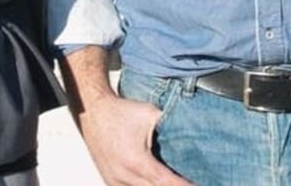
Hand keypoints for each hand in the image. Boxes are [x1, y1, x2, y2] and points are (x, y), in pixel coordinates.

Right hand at [76, 93, 192, 185]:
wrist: (92, 111)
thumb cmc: (122, 111)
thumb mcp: (150, 114)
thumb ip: (170, 126)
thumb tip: (193, 133)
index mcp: (137, 161)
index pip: (167, 183)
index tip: (198, 184)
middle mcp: (124, 176)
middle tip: (190, 181)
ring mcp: (115, 182)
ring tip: (171, 180)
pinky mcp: (110, 182)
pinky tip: (154, 182)